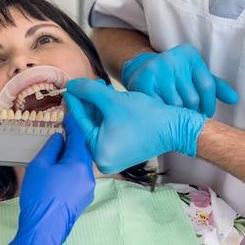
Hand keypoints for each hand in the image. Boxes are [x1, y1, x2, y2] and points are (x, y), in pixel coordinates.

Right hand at [6, 114, 94, 244]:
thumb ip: (51, 148)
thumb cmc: (39, 196)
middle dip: (71, 143)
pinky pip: (79, 179)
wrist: (43, 230)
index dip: (72, 125)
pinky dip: (71, 172)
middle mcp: (89, 175)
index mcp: (79, 164)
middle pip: (81, 152)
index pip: (78, 138)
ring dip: (70, 158)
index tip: (67, 117)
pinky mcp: (83, 199)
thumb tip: (59, 138)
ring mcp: (88, 189)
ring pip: (80, 166)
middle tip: (60, 135)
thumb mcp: (40, 166)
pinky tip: (58, 174)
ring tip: (56, 156)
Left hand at [65, 78, 205, 174]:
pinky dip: (106, 116)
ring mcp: (111, 158)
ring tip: (100, 87)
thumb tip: (71, 85)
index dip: (75, 101)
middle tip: (85, 84)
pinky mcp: (120, 152)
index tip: (69, 87)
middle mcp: (102, 160)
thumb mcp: (113, 100)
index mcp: (98, 153)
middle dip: (88, 102)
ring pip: (97, 126)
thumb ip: (89, 92)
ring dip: (97, 106)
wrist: (175, 128)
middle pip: (88, 124)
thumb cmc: (146, 116)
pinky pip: (106, 131)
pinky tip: (106, 98)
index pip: (80, 122)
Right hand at [121, 44, 237, 116]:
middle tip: (185, 116)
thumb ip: (216, 86)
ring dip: (176, 114)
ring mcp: (158, 68)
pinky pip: (159, 105)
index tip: (206, 115)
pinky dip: (162, 113)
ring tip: (172, 115)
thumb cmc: (174, 77)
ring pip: (175, 104)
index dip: (209, 105)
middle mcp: (174, 58)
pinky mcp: (144, 80)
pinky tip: (161, 113)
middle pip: (192, 98)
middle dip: (191, 112)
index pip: (208, 85)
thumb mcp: (194, 76)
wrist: (140, 71)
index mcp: (190, 55)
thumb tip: (234, 99)